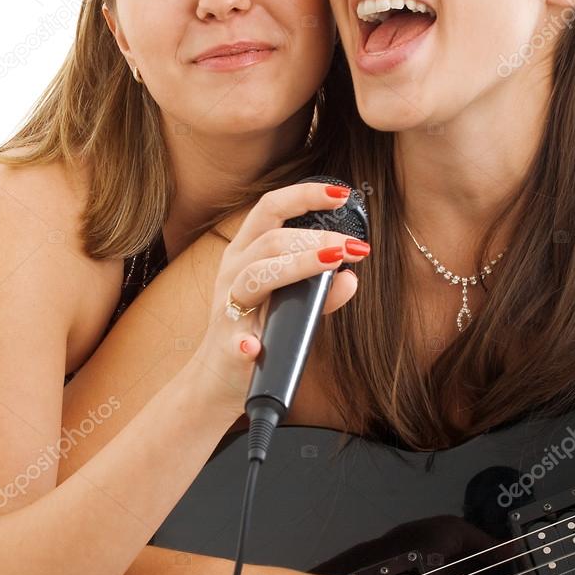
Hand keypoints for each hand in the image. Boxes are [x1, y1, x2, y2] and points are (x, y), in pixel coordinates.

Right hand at [189, 182, 368, 418]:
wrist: (218, 379)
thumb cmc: (258, 333)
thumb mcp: (290, 305)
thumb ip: (319, 293)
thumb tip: (351, 279)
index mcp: (246, 254)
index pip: (270, 209)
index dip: (304, 196)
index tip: (341, 195)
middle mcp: (233, 272)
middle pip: (271, 240)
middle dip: (318, 238)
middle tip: (355, 246)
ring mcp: (228, 307)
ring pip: (257, 275)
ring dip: (298, 266)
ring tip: (334, 265)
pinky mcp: (226, 345)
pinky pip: (234, 340)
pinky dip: (245, 342)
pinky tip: (255, 346)